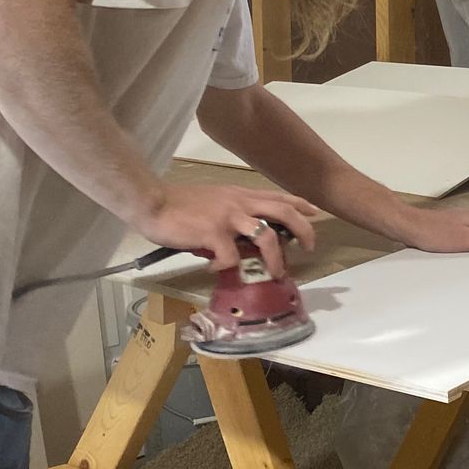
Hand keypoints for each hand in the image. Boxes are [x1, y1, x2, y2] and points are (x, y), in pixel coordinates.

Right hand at [136, 181, 319, 275]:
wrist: (152, 202)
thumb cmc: (180, 204)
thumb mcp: (214, 202)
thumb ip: (232, 215)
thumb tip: (242, 240)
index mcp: (240, 195)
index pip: (279, 196)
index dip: (300, 204)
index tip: (316, 213)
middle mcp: (240, 203)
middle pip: (283, 212)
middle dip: (303, 229)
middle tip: (309, 247)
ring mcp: (228, 217)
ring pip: (266, 236)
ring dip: (275, 258)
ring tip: (276, 273)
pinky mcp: (213, 233)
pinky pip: (230, 257)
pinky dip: (226, 267)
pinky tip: (214, 270)